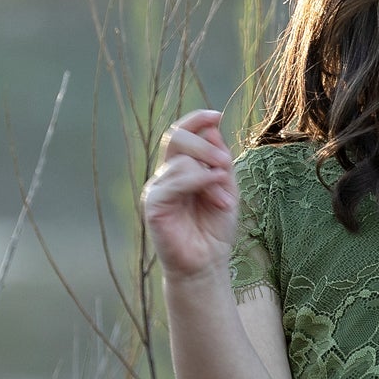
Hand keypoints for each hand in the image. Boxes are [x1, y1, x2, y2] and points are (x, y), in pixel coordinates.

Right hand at [141, 108, 238, 281]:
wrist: (208, 263)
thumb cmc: (215, 228)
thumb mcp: (226, 187)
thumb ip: (219, 159)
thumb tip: (212, 127)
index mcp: (181, 167)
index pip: (181, 131)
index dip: (196, 119)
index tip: (217, 115)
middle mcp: (165, 175)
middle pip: (176, 137)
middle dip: (204, 145)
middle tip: (225, 163)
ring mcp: (156, 189)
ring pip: (179, 160)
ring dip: (209, 174)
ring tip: (223, 198)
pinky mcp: (152, 205)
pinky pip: (173, 182)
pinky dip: (199, 182)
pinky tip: (216, 197)